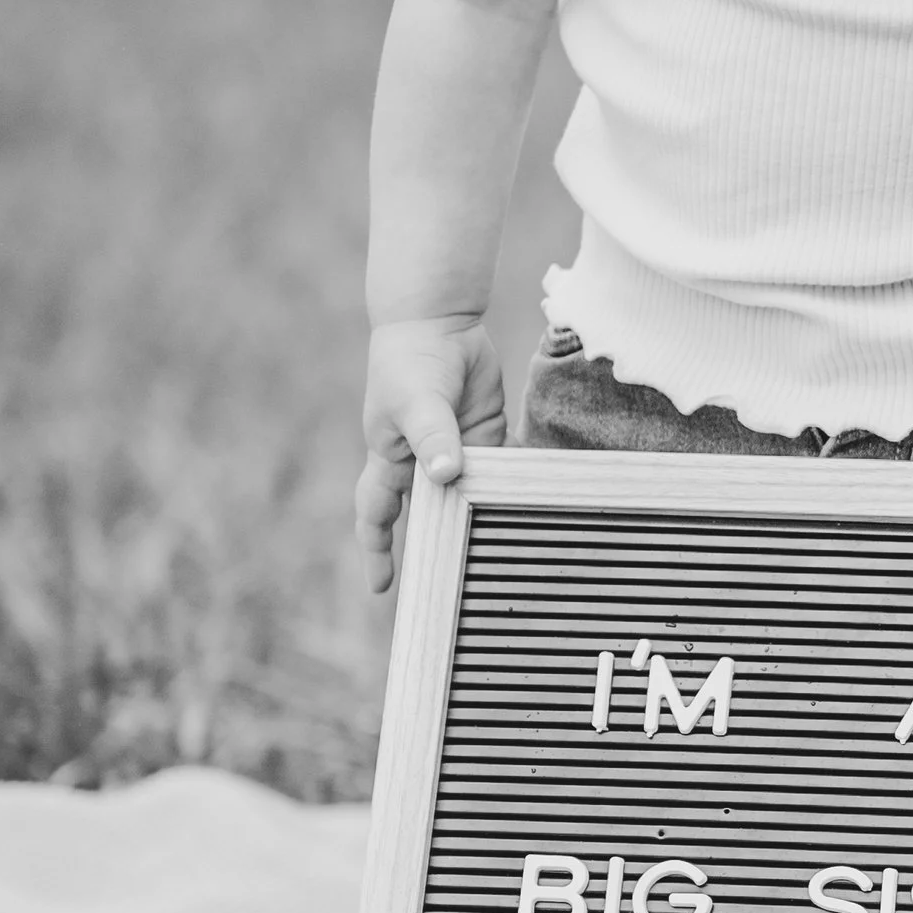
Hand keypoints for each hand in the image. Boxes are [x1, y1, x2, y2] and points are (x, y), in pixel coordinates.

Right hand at [356, 317, 506, 592]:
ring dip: (484, 521)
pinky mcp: (487, 435)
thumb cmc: (409, 361)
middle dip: (438, 549)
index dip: (377, 551)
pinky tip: (535, 510)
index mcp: (391, 459)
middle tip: (455, 592)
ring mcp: (458, 450)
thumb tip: (447, 476)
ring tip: (506, 559)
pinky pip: (500, 470)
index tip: (382, 589)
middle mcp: (423, 463)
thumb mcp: (416, 401)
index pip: (377, 513)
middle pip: (428, 516)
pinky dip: (513, 488)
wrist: (438, 321)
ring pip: (469, 496)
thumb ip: (433, 438)